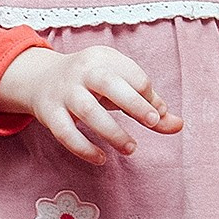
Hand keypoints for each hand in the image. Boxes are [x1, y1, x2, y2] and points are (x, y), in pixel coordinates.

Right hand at [0, 45, 183, 163]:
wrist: (40, 79)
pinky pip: (65, 132)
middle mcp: (82, 72)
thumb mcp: (120, 85)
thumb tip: (179, 125)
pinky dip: (83, 148)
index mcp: (103, 59)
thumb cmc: (92, 84)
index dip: (147, 96)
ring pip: (87, 110)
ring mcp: (63, 92)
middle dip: (133, 103)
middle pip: (107, 83)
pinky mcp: (49, 113)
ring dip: (111, 131)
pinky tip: (101, 159)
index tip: (153, 115)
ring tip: (130, 149)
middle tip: (152, 123)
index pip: (132, 74)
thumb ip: (149, 105)